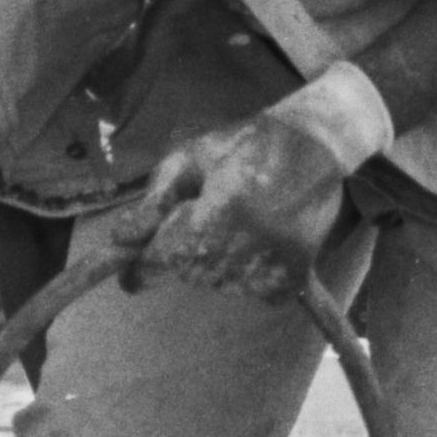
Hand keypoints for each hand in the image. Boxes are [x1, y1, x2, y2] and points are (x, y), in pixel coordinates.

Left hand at [108, 107, 354, 301]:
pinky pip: (255, 293)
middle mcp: (251, 240)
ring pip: (221, 285)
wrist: (314, 144)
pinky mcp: (297, 272)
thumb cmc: (244, 145)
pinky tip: (252, 245)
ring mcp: (277, 260)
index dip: (142, 271)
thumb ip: (155, 200)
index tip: (129, 278)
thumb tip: (121, 239)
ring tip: (230, 228)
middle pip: (191, 273)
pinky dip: (246, 276)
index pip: (167, 258)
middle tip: (197, 223)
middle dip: (181, 255)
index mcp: (221, 208)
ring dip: (213, 264)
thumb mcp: (190, 158)